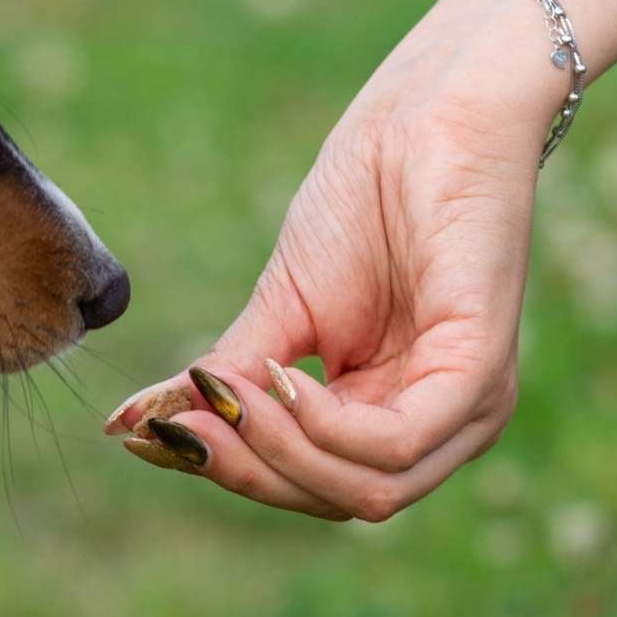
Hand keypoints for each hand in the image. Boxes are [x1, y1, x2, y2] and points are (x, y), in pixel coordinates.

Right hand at [106, 0, 565, 519]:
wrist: (422, 116)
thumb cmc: (364, 197)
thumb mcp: (280, 307)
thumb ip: (226, 377)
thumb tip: (135, 430)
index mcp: (395, 417)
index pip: (313, 486)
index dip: (232, 472)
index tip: (149, 438)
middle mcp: (442, 426)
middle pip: (338, 499)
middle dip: (251, 469)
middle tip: (186, 423)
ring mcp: (470, 404)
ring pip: (369, 488)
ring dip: (282, 449)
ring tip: (232, 391)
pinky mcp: (482, 368)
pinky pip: (399, 441)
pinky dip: (328, 426)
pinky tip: (281, 378)